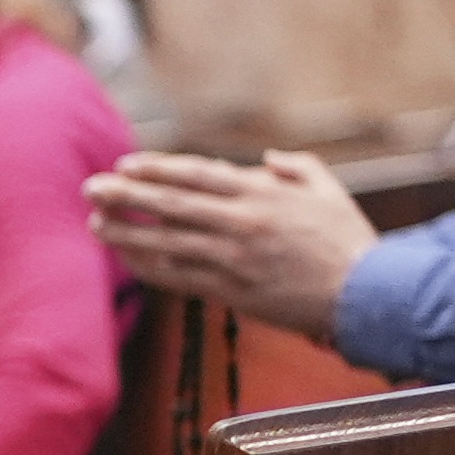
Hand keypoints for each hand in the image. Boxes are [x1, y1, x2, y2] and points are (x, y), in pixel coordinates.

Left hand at [84, 150, 380, 343]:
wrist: (364, 294)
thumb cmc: (347, 241)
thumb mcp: (328, 190)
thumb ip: (295, 168)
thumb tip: (265, 159)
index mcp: (261, 193)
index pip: (196, 175)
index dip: (156, 168)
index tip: (126, 163)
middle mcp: (241, 222)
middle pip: (171, 204)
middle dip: (127, 194)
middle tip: (90, 186)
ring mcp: (233, 258)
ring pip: (167, 242)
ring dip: (127, 232)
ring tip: (95, 223)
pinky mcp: (231, 291)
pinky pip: (180, 277)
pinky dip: (150, 267)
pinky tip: (127, 259)